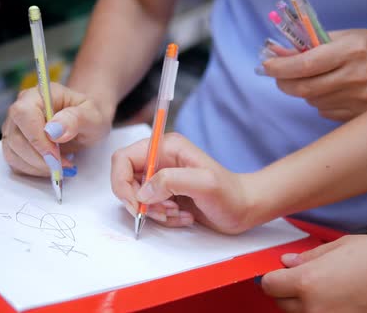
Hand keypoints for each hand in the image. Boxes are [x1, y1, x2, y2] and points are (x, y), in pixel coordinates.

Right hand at [2, 82, 113, 176]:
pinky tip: (52, 167)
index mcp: (39, 94)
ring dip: (37, 167)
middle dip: (40, 158)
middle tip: (64, 164)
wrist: (86, 121)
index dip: (37, 137)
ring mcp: (14, 127)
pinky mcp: (14, 144)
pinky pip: (15, 163)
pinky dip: (33, 170)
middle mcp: (21, 108)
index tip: (56, 154)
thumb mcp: (93, 116)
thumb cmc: (89, 115)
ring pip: (13, 153)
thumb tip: (53, 130)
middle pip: (16, 137)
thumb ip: (76, 119)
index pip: (24, 113)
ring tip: (62, 166)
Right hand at [110, 133, 252, 233]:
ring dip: (154, 212)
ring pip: (137, 197)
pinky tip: (184, 216)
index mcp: (166, 147)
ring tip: (178, 213)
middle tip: (163, 212)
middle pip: (127, 180)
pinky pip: (149, 208)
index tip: (136, 203)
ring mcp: (162, 177)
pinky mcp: (165, 194)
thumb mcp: (204, 184)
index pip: (124, 158)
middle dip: (141, 201)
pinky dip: (163, 218)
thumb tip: (144, 191)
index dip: (122, 182)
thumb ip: (172, 181)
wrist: (244, 209)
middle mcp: (160, 159)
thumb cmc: (230, 194)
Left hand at [261, 235, 366, 312]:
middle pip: (281, 304)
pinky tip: (338, 301)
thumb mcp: (342, 246)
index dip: (273, 278)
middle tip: (304, 279)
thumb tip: (288, 263)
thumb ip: (310, 257)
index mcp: (309, 282)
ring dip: (303, 305)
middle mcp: (315, 308)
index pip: (269, 286)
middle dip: (287, 291)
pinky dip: (322, 312)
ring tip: (326, 290)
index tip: (280, 273)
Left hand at [263, 29, 366, 120]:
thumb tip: (276, 54)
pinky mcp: (360, 116)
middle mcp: (357, 77)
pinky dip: (320, 102)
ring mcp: (360, 100)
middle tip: (279, 78)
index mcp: (351, 51)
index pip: (307, 64)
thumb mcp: (343, 37)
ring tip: (319, 80)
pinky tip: (334, 91)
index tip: (266, 67)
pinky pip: (325, 112)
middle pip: (305, 89)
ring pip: (313, 102)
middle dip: (284, 83)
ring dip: (306, 92)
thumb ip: (309, 45)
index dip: (282, 68)